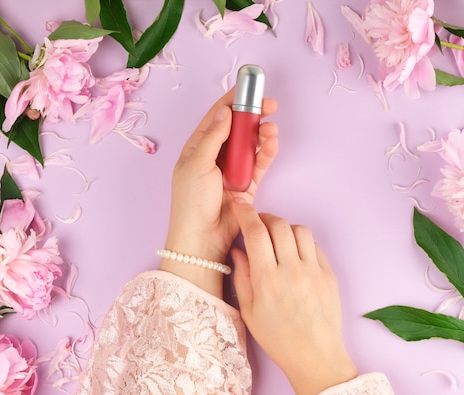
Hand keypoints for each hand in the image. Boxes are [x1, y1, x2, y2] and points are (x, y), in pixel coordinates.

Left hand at [161, 91, 278, 296]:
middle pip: (237, 128)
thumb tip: (227, 111)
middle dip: (254, 115)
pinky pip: (259, 164)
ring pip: (250, 145)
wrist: (201, 238)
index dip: (233, 100)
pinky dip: (266, 152)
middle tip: (270, 105)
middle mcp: (215, 156)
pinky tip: (271, 142)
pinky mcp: (247, 185)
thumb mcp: (197, 163)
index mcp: (197, 147)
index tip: (249, 87)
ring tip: (271, 128)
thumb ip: (213, 136)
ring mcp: (231, 170)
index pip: (217, 117)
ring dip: (261, 134)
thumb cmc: (191, 201)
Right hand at [230, 198, 356, 394]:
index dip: (246, 213)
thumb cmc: (279, 339)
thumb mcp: (249, 312)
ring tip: (277, 239)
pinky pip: (315, 246)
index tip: (239, 205)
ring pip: (299, 230)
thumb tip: (238, 250)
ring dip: (285, 228)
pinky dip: (302, 242)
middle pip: (278, 225)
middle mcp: (292, 270)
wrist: (316, 357)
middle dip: (264, 217)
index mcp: (267, 280)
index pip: (256, 233)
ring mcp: (314, 271)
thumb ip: (242, 277)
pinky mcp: (329, 275)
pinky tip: (294, 254)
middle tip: (257, 224)